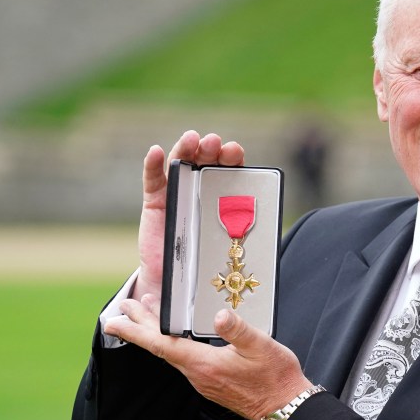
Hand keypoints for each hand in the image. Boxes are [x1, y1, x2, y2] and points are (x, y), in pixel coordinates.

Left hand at [104, 294, 312, 419]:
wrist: (285, 407)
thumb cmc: (276, 377)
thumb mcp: (262, 346)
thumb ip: (238, 330)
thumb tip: (220, 314)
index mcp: (204, 364)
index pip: (161, 344)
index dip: (135, 331)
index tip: (113, 321)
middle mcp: (198, 375)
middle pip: (161, 347)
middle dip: (141, 326)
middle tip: (123, 308)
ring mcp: (203, 381)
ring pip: (171, 354)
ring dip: (156, 334)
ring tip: (145, 316)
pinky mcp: (211, 383)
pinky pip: (183, 361)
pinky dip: (172, 344)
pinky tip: (177, 338)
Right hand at [134, 131, 244, 299]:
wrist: (176, 282)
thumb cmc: (207, 262)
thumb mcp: (228, 248)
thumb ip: (242, 238)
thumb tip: (267, 238)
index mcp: (224, 196)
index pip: (230, 170)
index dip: (232, 158)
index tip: (235, 152)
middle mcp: (201, 189)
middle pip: (206, 161)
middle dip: (211, 149)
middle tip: (214, 143)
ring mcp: (177, 191)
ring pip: (181, 163)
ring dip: (186, 147)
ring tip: (191, 138)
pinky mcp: (155, 201)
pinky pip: (153, 179)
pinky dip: (152, 164)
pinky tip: (156, 152)